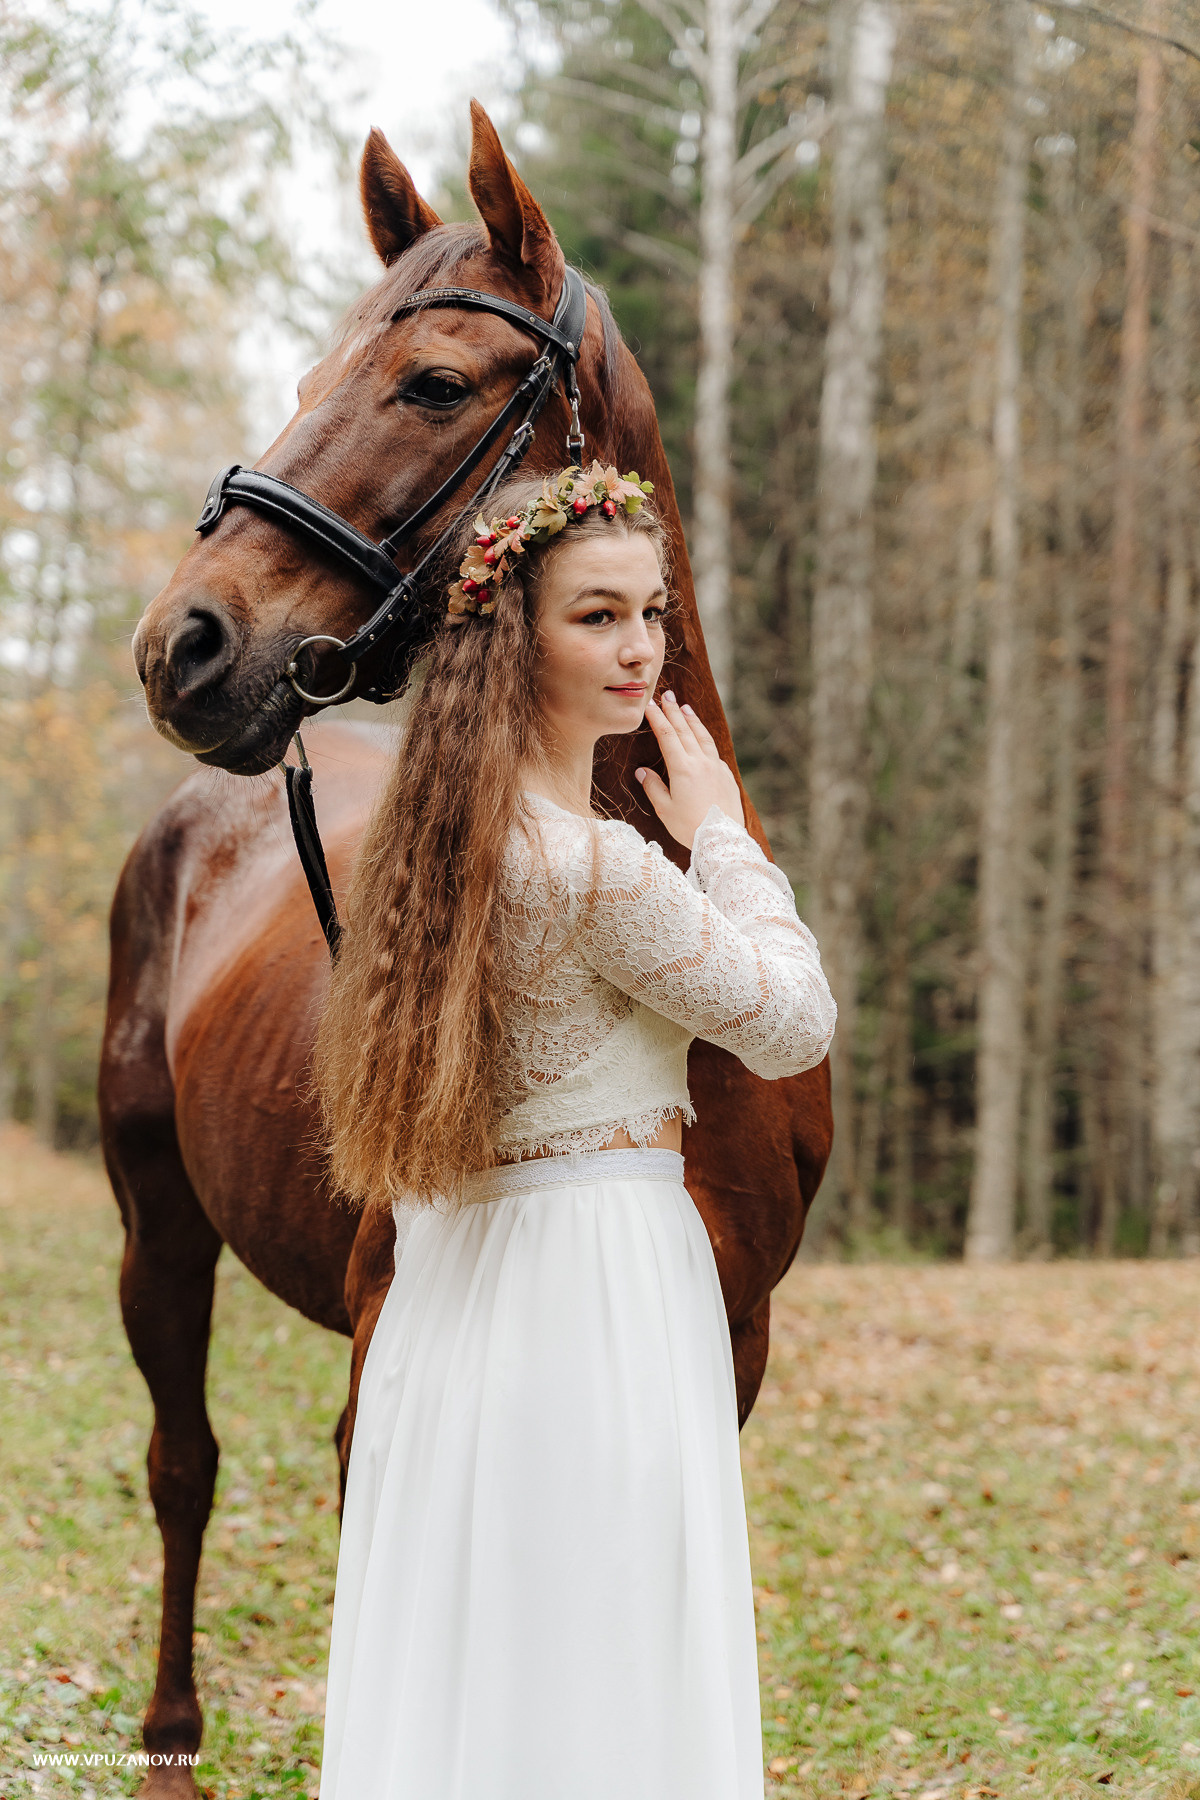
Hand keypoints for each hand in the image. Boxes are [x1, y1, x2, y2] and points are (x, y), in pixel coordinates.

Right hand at [635, 690, 744, 849]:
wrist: (722, 839)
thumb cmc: (690, 827)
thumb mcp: (665, 810)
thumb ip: (653, 787)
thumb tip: (642, 771)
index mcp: (682, 768)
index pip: (667, 736)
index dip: (657, 718)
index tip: (649, 705)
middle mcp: (701, 762)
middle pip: (684, 730)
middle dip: (673, 711)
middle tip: (666, 695)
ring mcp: (716, 766)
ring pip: (702, 736)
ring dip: (692, 720)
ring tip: (684, 707)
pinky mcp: (726, 775)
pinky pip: (713, 750)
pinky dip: (704, 738)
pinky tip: (700, 736)